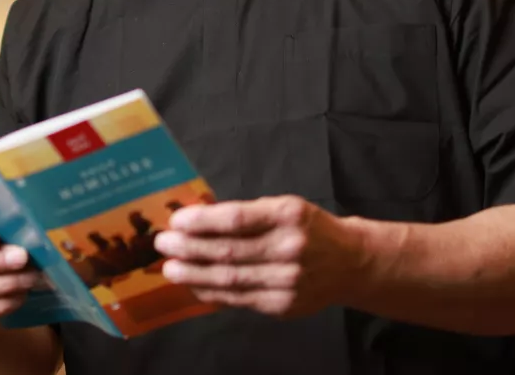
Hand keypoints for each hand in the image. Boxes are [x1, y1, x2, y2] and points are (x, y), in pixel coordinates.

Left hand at [154, 195, 369, 317]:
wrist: (350, 262)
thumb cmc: (308, 228)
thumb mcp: (283, 207)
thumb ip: (246, 213)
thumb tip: (196, 219)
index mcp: (288, 215)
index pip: (237, 219)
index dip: (203, 221)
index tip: (177, 220)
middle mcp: (290, 248)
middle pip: (229, 251)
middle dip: (190, 248)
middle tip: (164, 244)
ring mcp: (288, 281)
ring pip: (230, 279)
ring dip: (194, 274)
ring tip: (171, 268)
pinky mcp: (283, 306)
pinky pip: (239, 299)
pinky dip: (212, 293)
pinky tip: (194, 286)